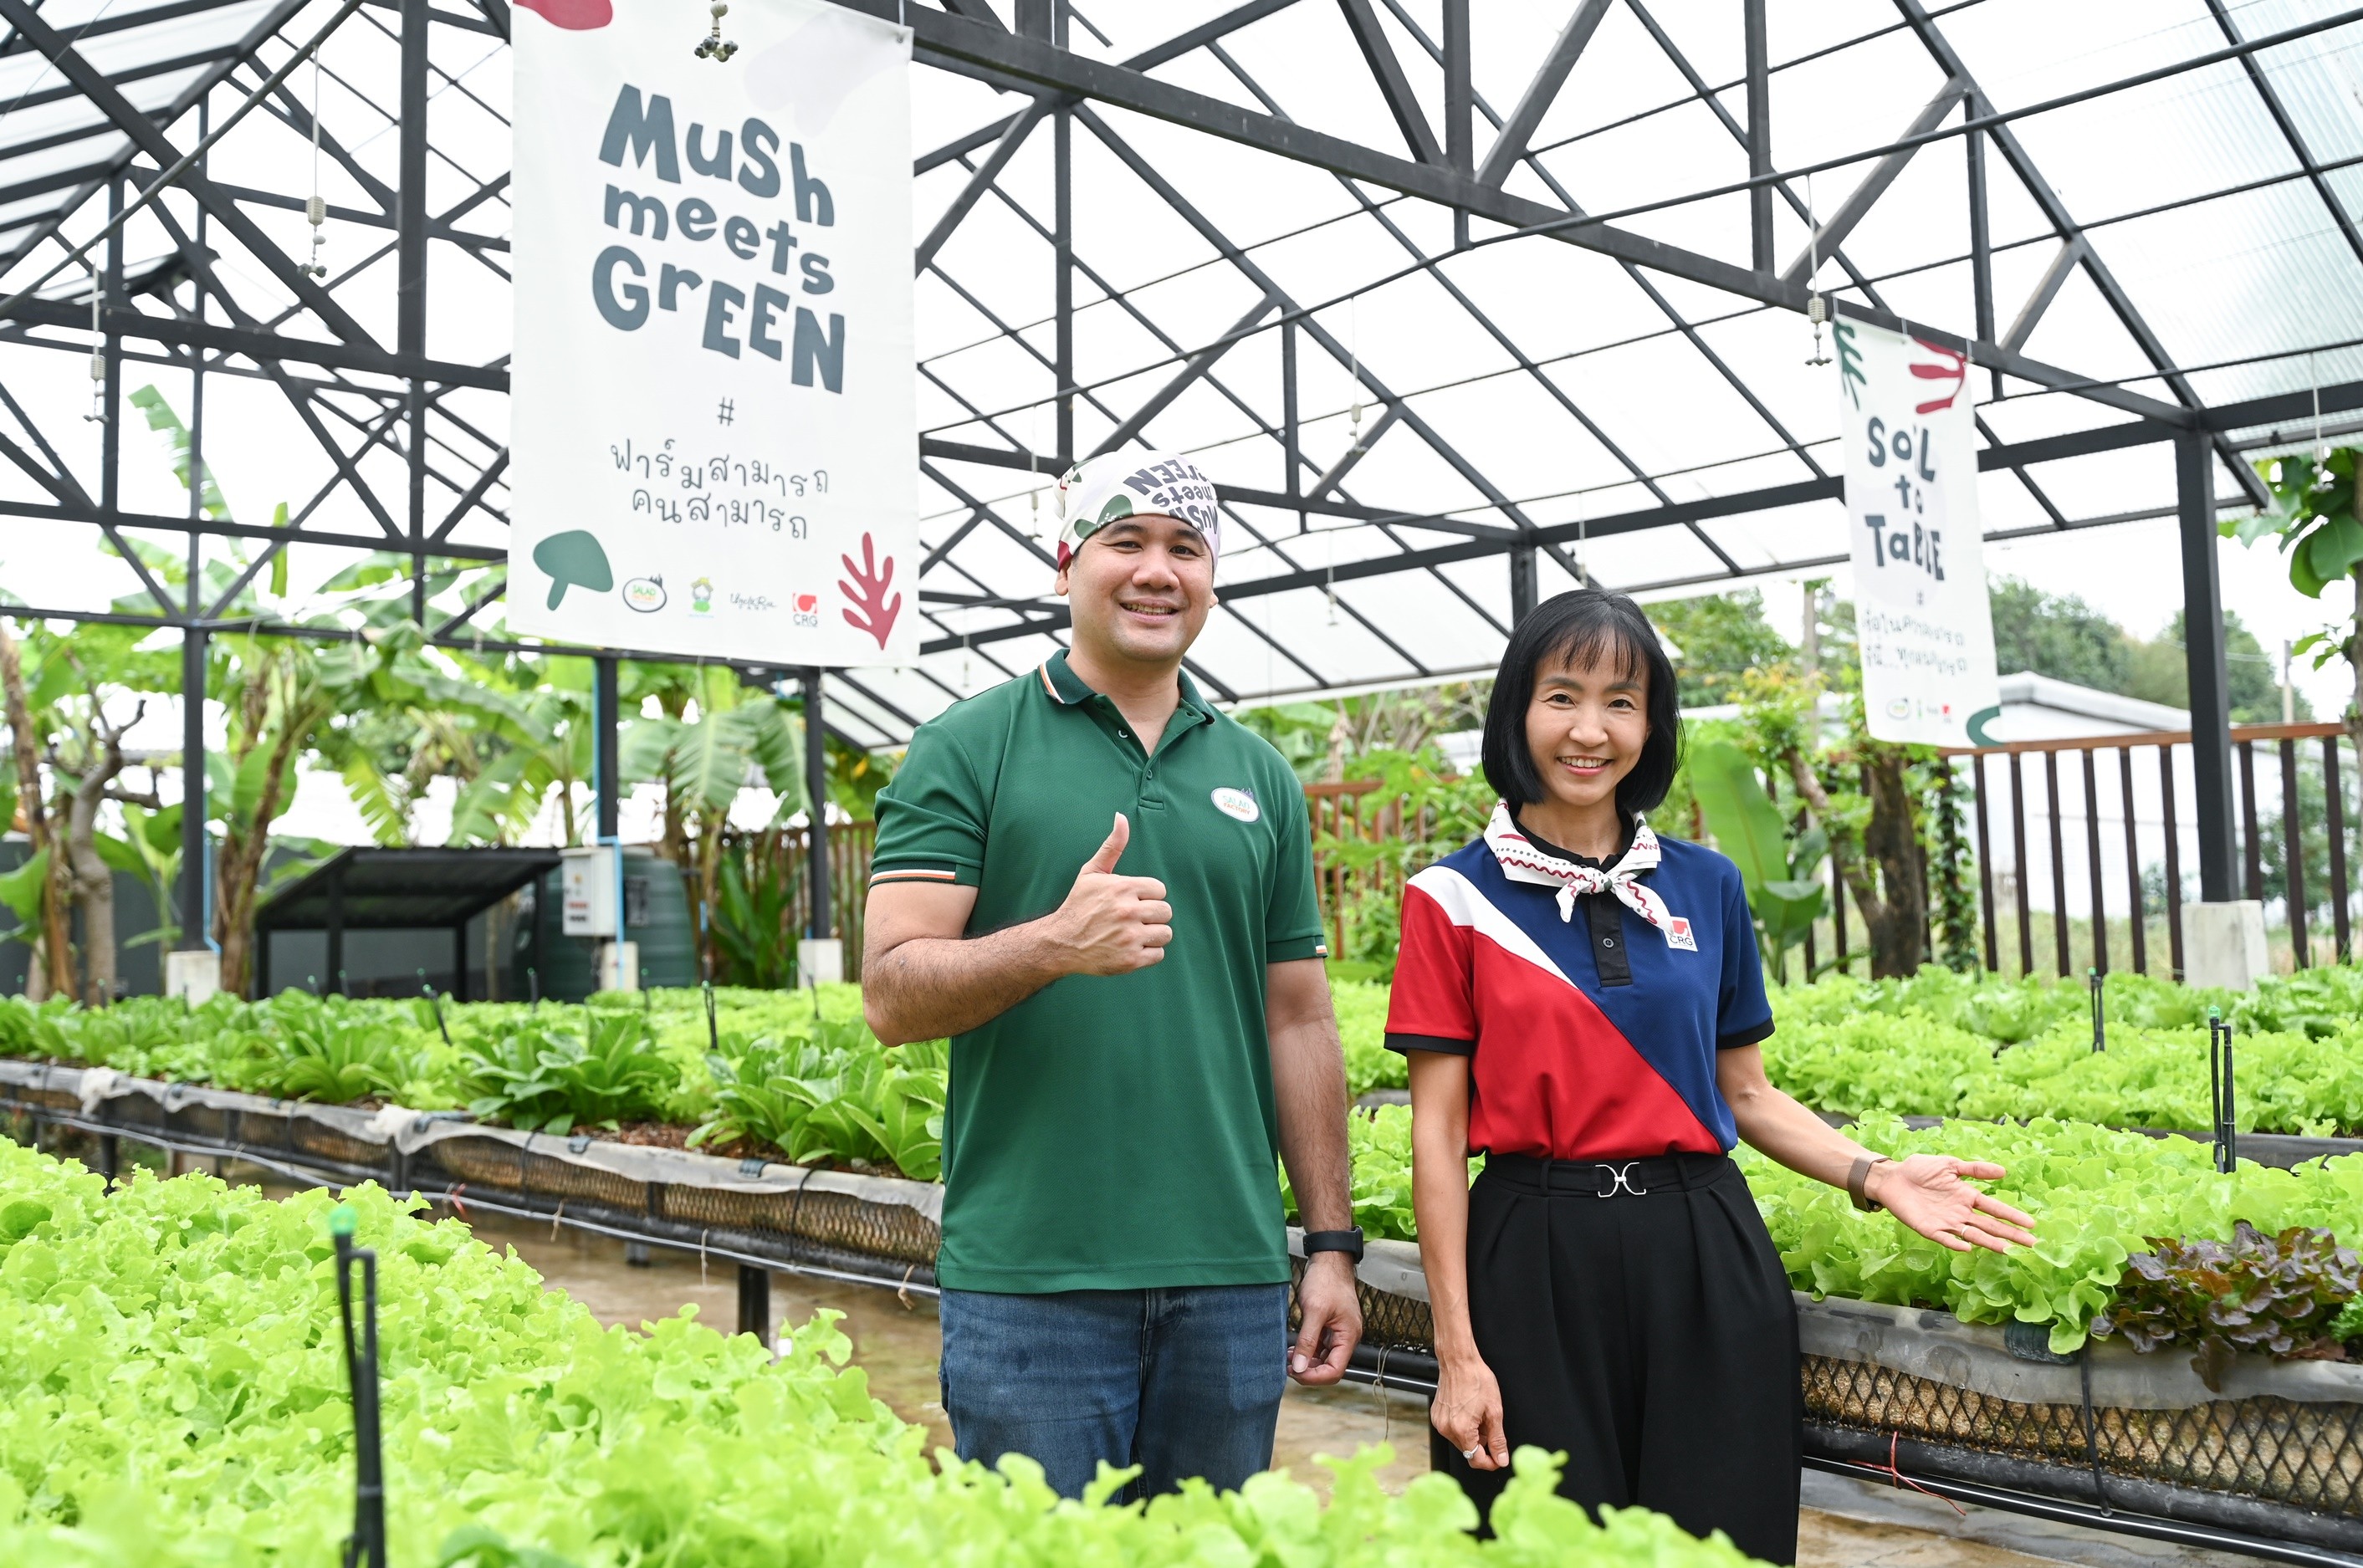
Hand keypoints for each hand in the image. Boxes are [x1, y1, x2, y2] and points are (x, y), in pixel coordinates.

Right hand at [1048, 814, 1171, 975]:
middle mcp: (1128, 912)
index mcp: (1122, 888)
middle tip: (1134, 918)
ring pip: (1165, 933)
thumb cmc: (1078, 905)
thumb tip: (1121, 817)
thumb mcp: (1092, 872)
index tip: (1133, 901)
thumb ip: (1112, 846)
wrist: (1061, 942)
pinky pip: (1158, 954)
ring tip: (1134, 933)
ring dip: (1153, 934)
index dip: (1147, 895)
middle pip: (1165, 911)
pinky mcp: (1131, 959)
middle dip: (1152, 915)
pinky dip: (1148, 953)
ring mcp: (1130, 937)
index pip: (1159, 890)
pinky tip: (1132, 947)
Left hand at [1289, 1251, 1361, 1384]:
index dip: (1314, 1377)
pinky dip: (1307, 1351)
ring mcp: (1338, 1333)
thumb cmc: (1326, 1281)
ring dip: (1306, 1361)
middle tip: (1288, 1366)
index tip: (1295, 1372)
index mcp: (1348, 1337)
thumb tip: (1299, 1367)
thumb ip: (1307, 1341)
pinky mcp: (1330, 1327)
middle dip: (1308, 1371)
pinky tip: (1293, 1349)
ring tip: (1287, 1358)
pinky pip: (1320, 1347)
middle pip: (1329, 1368)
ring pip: (1323, 1359)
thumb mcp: (1314, 1311)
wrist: (1329, 1259)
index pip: (1335, 1370)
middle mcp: (1346, 1338)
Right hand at [1430, 1350, 1508, 1470]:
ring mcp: (1439, 1422)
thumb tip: (1501, 1459)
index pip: (1476, 1460)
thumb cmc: (1476, 1379)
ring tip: (1480, 1415)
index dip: (1491, 1462)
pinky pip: (1452, 1429)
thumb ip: (1498, 1439)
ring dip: (1473, 1435)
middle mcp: (1447, 1429)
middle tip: (1490, 1425)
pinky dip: (1463, 1426)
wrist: (1458, 1361)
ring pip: (1460, 1441)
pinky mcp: (1437, 1416)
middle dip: (1482, 1444)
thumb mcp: (1494, 1411)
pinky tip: (1469, 1411)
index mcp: (1461, 1430)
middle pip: (1468, 1451)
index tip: (1499, 1458)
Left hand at [1867, 1154, 2037, 1252]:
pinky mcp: (1929, 1229)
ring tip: (2008, 1250)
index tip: (2031, 1225)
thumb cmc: (1919, 1169)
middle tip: (2031, 1244)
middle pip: (1990, 1225)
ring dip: (1990, 1243)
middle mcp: (1961, 1212)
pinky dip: (1956, 1244)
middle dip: (2010, 1234)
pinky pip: (1945, 1239)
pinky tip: (1968, 1248)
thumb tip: (2003, 1171)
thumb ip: (1975, 1169)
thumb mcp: (1949, 1165)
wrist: (1892, 1177)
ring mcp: (1946, 1222)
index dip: (2012, 1216)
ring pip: (1973, 1235)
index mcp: (1967, 1196)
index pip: (1995, 1208)